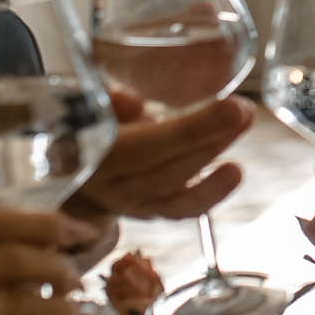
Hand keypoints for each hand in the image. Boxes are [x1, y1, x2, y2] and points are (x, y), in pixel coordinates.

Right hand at [66, 87, 250, 222]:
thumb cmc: (84, 128)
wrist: (70, 171)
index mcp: (94, 156)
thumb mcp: (83, 107)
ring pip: (179, 191)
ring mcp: (132, 204)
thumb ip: (106, 104)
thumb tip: (131, 101)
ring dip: (216, 158)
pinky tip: (233, 171)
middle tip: (244, 110)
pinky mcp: (149, 213)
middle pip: (169, 169)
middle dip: (212, 138)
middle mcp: (114, 186)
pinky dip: (210, 193)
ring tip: (243, 126)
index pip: (146, 147)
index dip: (191, 130)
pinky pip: (182, 210)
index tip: (231, 107)